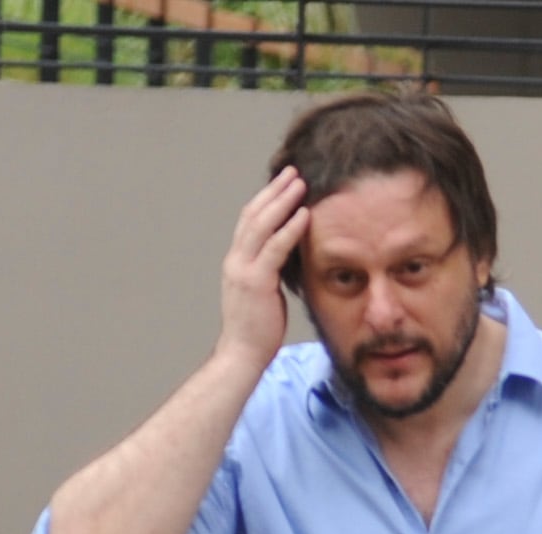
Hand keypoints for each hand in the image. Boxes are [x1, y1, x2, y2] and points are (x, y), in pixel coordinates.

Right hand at [218, 168, 307, 375]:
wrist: (242, 353)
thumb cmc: (257, 329)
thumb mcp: (265, 293)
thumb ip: (271, 273)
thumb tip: (287, 262)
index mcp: (238, 261)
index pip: (251, 222)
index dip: (266, 200)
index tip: (283, 183)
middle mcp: (237, 259)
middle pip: (254, 214)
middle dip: (274, 191)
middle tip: (292, 172)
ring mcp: (244, 269)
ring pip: (262, 225)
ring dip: (282, 201)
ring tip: (300, 183)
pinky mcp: (257, 281)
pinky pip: (275, 249)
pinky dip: (290, 229)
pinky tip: (304, 214)